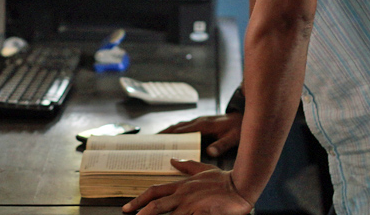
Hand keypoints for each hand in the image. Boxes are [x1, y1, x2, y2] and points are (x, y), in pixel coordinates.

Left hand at [122, 160, 253, 214]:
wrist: (241, 185)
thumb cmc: (223, 180)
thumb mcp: (202, 169)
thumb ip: (186, 166)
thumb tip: (173, 160)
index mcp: (182, 186)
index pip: (155, 191)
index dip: (139, 199)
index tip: (128, 208)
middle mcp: (184, 195)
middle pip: (157, 205)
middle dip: (141, 213)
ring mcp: (192, 205)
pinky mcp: (203, 212)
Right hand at [160, 113, 241, 156]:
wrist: (243, 116)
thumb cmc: (238, 128)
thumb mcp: (233, 137)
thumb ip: (222, 144)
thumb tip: (210, 152)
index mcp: (203, 125)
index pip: (182, 132)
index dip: (169, 137)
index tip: (158, 144)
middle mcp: (198, 121)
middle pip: (176, 128)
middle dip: (162, 135)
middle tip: (149, 144)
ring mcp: (198, 121)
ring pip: (178, 126)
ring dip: (166, 133)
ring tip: (154, 142)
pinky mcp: (200, 124)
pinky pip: (183, 127)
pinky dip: (174, 132)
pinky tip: (170, 138)